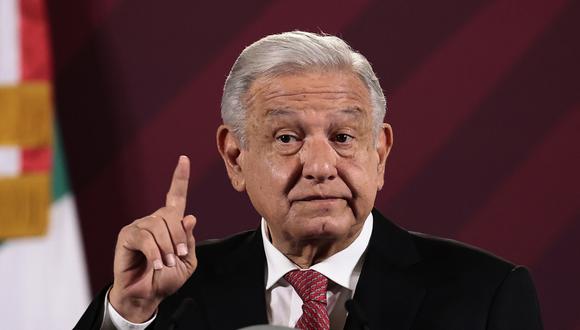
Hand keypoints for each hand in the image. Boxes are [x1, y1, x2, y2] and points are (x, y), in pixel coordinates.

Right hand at [109, 155, 196, 322]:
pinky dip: (154, 253)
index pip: (176, 196)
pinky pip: (145, 238)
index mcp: (170, 224)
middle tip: (177, 256)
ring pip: (158, 227)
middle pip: (171, 215)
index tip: (184, 159)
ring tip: (165, 264)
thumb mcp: (187, 262)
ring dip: (166, 248)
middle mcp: (154, 220)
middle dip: (178, 237)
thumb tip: (190, 216)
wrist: (146, 296)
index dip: (180, 178)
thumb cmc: (166, 279)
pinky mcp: (127, 236)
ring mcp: (139, 226)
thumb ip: (189, 241)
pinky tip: (155, 265)